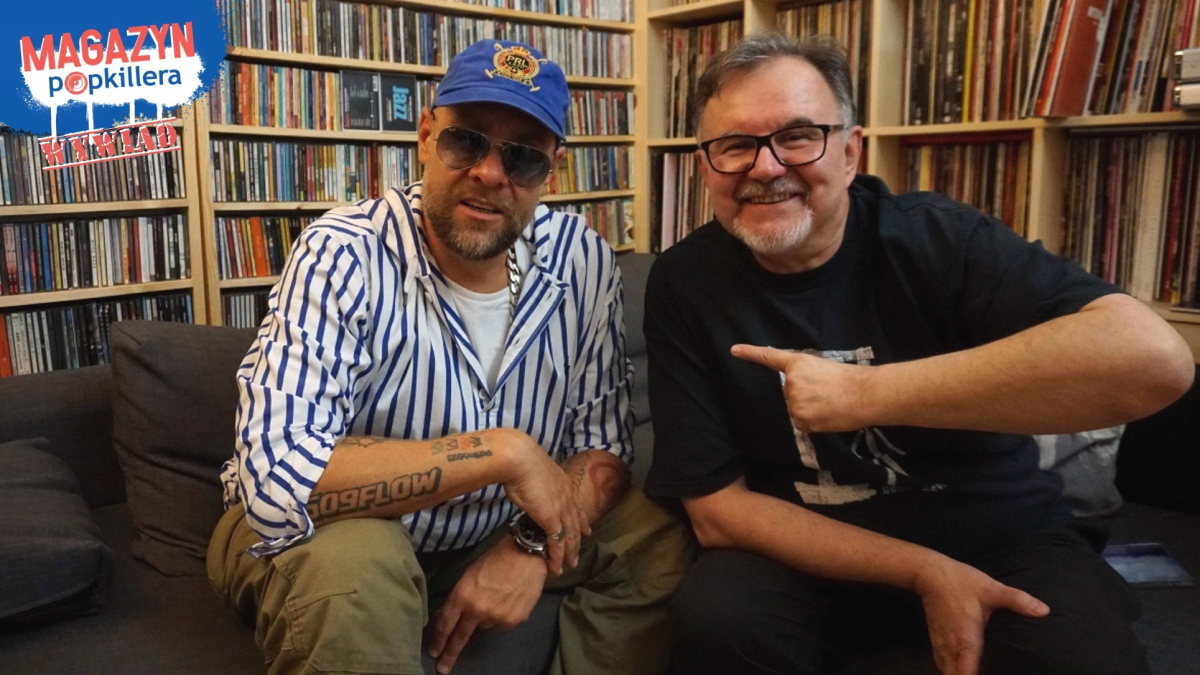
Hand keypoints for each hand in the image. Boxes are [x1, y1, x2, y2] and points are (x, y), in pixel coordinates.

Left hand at [427, 538, 548, 673]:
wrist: (527, 554)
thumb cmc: (495, 559)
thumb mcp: (469, 575)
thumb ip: (459, 597)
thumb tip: (448, 615)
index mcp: (462, 596)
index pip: (445, 624)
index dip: (438, 640)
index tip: (434, 652)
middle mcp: (477, 610)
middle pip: (460, 637)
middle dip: (450, 654)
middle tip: (442, 669)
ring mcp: (496, 618)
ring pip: (485, 625)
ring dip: (485, 618)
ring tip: (496, 597)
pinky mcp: (513, 621)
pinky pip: (501, 624)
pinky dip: (502, 615)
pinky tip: (509, 600)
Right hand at [497, 429, 589, 574]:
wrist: (518, 459)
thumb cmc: (519, 461)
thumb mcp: (534, 471)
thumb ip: (537, 482)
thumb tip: (530, 485)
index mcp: (564, 483)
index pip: (577, 506)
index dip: (582, 521)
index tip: (587, 531)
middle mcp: (567, 497)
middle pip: (576, 525)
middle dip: (577, 542)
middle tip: (577, 556)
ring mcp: (561, 508)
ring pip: (570, 537)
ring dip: (569, 553)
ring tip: (569, 566)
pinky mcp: (551, 519)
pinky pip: (557, 543)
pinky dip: (556, 557)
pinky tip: (555, 566)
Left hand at [731, 344, 869, 431]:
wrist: (865, 394)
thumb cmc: (849, 379)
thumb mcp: (822, 367)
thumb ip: (804, 376)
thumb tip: (800, 391)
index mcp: (797, 364)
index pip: (769, 357)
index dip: (750, 353)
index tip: (734, 350)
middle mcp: (791, 382)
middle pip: (790, 394)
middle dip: (805, 396)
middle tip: (827, 392)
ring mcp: (794, 402)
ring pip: (796, 410)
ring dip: (809, 410)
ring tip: (830, 403)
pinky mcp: (801, 419)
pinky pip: (802, 424)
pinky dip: (813, 423)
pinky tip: (828, 415)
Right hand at [914, 557, 1049, 674]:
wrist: (930, 574)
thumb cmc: (961, 582)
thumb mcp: (991, 589)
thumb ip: (1017, 600)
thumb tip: (1044, 610)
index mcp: (966, 640)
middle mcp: (951, 647)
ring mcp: (941, 645)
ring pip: (947, 674)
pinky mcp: (935, 641)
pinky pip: (941, 665)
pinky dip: (951, 672)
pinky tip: (961, 671)